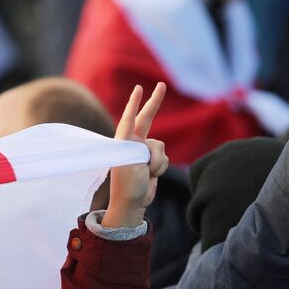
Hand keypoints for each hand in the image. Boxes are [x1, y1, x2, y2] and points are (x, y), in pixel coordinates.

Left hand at [102, 83, 168, 227]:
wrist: (133, 203)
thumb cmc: (126, 183)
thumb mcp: (127, 162)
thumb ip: (136, 146)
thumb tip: (150, 142)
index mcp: (123, 141)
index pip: (130, 117)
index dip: (134, 102)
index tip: (138, 88)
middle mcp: (133, 143)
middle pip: (147, 118)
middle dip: (154, 102)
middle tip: (161, 85)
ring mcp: (144, 152)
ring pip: (160, 146)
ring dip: (156, 161)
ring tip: (145, 172)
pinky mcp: (153, 162)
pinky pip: (165, 158)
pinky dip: (160, 168)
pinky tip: (150, 177)